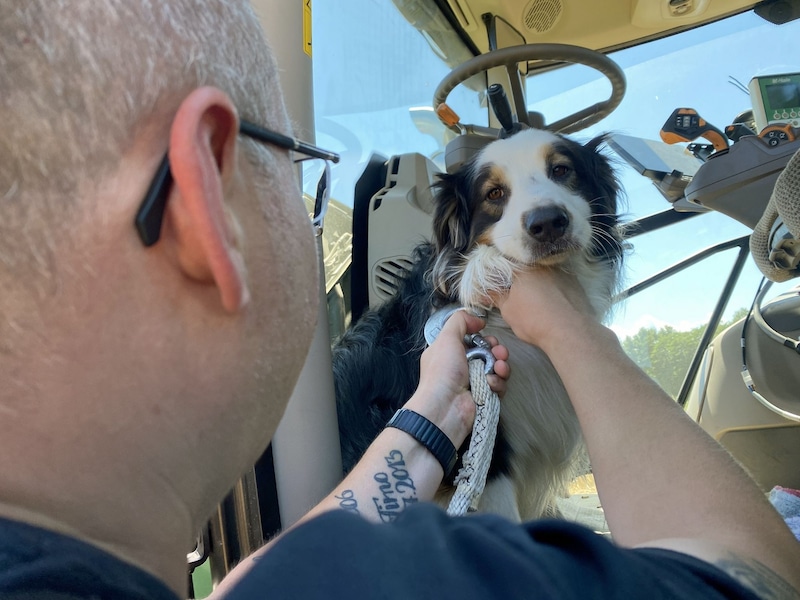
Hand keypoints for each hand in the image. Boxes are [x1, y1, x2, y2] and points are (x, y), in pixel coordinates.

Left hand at [407, 311, 508, 447]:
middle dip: (497, 351)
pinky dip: (498, 383)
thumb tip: (477, 320)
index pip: (473, 341)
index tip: (488, 338)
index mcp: (450, 352)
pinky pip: (499, 386)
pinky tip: (492, 383)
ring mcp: (474, 383)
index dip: (484, 338)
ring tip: (499, 367)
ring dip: (501, 366)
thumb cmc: (443, 371)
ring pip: (497, 369)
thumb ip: (460, 321)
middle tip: (499, 352)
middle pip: (489, 353)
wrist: (445, 407)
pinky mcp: (485, 397)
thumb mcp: (446, 338)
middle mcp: (462, 367)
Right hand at [491, 267, 597, 349]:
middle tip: (518, 298)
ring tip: (537, 303)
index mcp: (524, 267)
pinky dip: (554, 291)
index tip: (498, 292)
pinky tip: (552, 305)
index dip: (500, 280)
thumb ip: (497, 297)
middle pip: (527, 271)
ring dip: (538, 286)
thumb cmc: (534, 320)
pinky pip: (559, 284)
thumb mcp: (508, 310)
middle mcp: (544, 265)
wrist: (569, 332)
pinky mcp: (576, 283)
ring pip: (544, 277)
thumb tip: (485, 292)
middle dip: (521, 282)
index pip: (506, 267)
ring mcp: (562, 273)